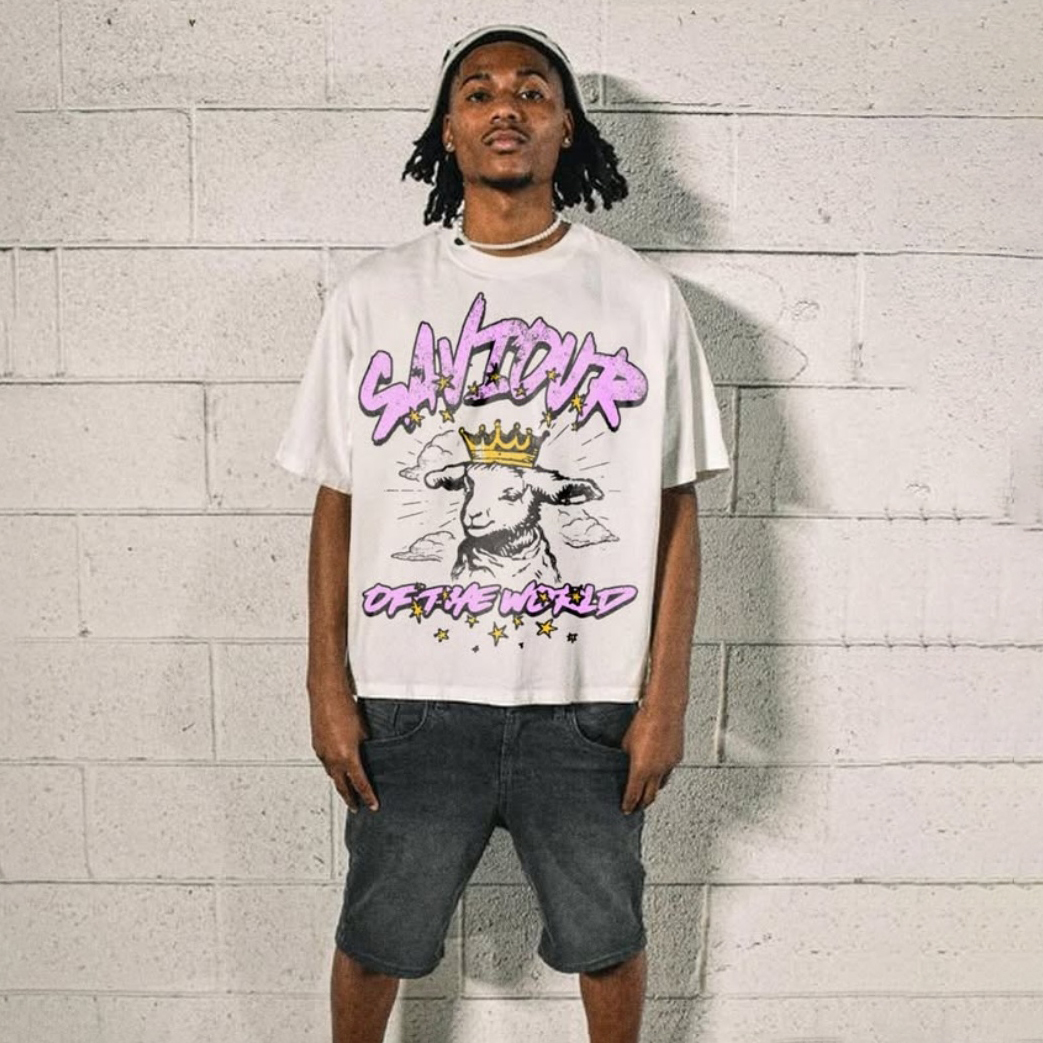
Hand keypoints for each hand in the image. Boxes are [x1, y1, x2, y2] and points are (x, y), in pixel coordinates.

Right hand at [309, 688, 377, 812]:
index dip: (367, 796)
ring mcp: (322, 752)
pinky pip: (326, 762)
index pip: (359, 783)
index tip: (372, 805)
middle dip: (349, 797)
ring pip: (332, 774)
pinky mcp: (316, 745)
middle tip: (356, 806)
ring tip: (347, 789)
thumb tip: (366, 752)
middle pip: (341, 785)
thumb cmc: (345, 707)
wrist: (326, 694)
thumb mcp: (363, 730)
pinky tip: (336, 767)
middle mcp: (332, 758)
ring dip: (340, 782)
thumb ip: (365, 745)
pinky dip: (332, 768)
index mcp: (347, 756)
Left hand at [620, 703, 684, 813]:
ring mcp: (669, 765)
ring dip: (654, 789)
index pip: (634, 795)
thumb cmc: (644, 722)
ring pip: (662, 784)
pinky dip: (663, 773)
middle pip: (650, 797)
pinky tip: (659, 769)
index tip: (626, 809)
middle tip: (637, 806)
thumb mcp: (626, 742)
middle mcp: (656, 771)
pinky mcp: (677, 758)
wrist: (664, 710)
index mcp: (641, 769)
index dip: (629, 805)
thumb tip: (627, 760)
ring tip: (648, 790)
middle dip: (642, 803)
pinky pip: (669, 771)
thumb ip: (627, 757)